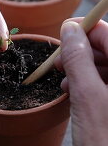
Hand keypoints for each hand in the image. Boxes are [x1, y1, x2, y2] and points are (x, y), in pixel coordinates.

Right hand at [55, 18, 107, 145]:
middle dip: (78, 51)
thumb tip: (69, 30)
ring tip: (64, 78)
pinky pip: (102, 78)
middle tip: (59, 59)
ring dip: (79, 67)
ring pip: (101, 63)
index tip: (65, 30)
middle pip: (103, 47)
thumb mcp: (87, 97)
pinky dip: (85, 79)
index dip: (84, 27)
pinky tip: (73, 88)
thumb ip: (78, 60)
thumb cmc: (105, 142)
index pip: (106, 32)